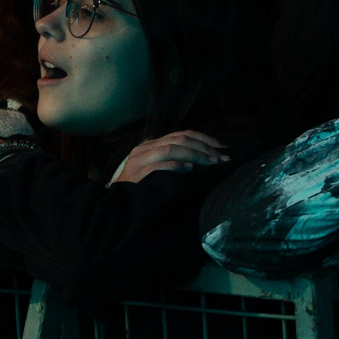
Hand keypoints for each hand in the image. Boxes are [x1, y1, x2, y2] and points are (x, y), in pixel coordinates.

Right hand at [110, 130, 230, 185]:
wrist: (116, 204)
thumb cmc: (141, 190)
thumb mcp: (156, 170)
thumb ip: (173, 161)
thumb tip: (205, 160)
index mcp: (150, 145)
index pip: (181, 134)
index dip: (204, 139)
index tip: (223, 149)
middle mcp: (144, 148)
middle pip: (179, 140)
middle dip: (204, 148)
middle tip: (223, 159)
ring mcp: (139, 161)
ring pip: (170, 149)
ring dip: (195, 155)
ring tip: (211, 163)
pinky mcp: (137, 175)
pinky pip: (158, 166)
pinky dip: (176, 166)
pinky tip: (190, 169)